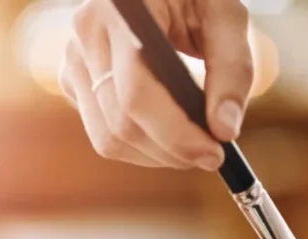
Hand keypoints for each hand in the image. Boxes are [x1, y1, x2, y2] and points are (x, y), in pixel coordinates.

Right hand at [60, 0, 253, 169]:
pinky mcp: (74, 81)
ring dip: (158, 156)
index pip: (137, 93)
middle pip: (122, 124)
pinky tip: (168, 132)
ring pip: (109, 139)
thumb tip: (224, 131)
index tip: (215, 154)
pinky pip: (104, 135)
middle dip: (173, 151)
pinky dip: (141, 147)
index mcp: (120, 11)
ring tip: (193, 145)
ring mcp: (74, 60)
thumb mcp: (226, 16)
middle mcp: (85, 34)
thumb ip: (233, 70)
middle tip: (213, 155)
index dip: (177, 134)